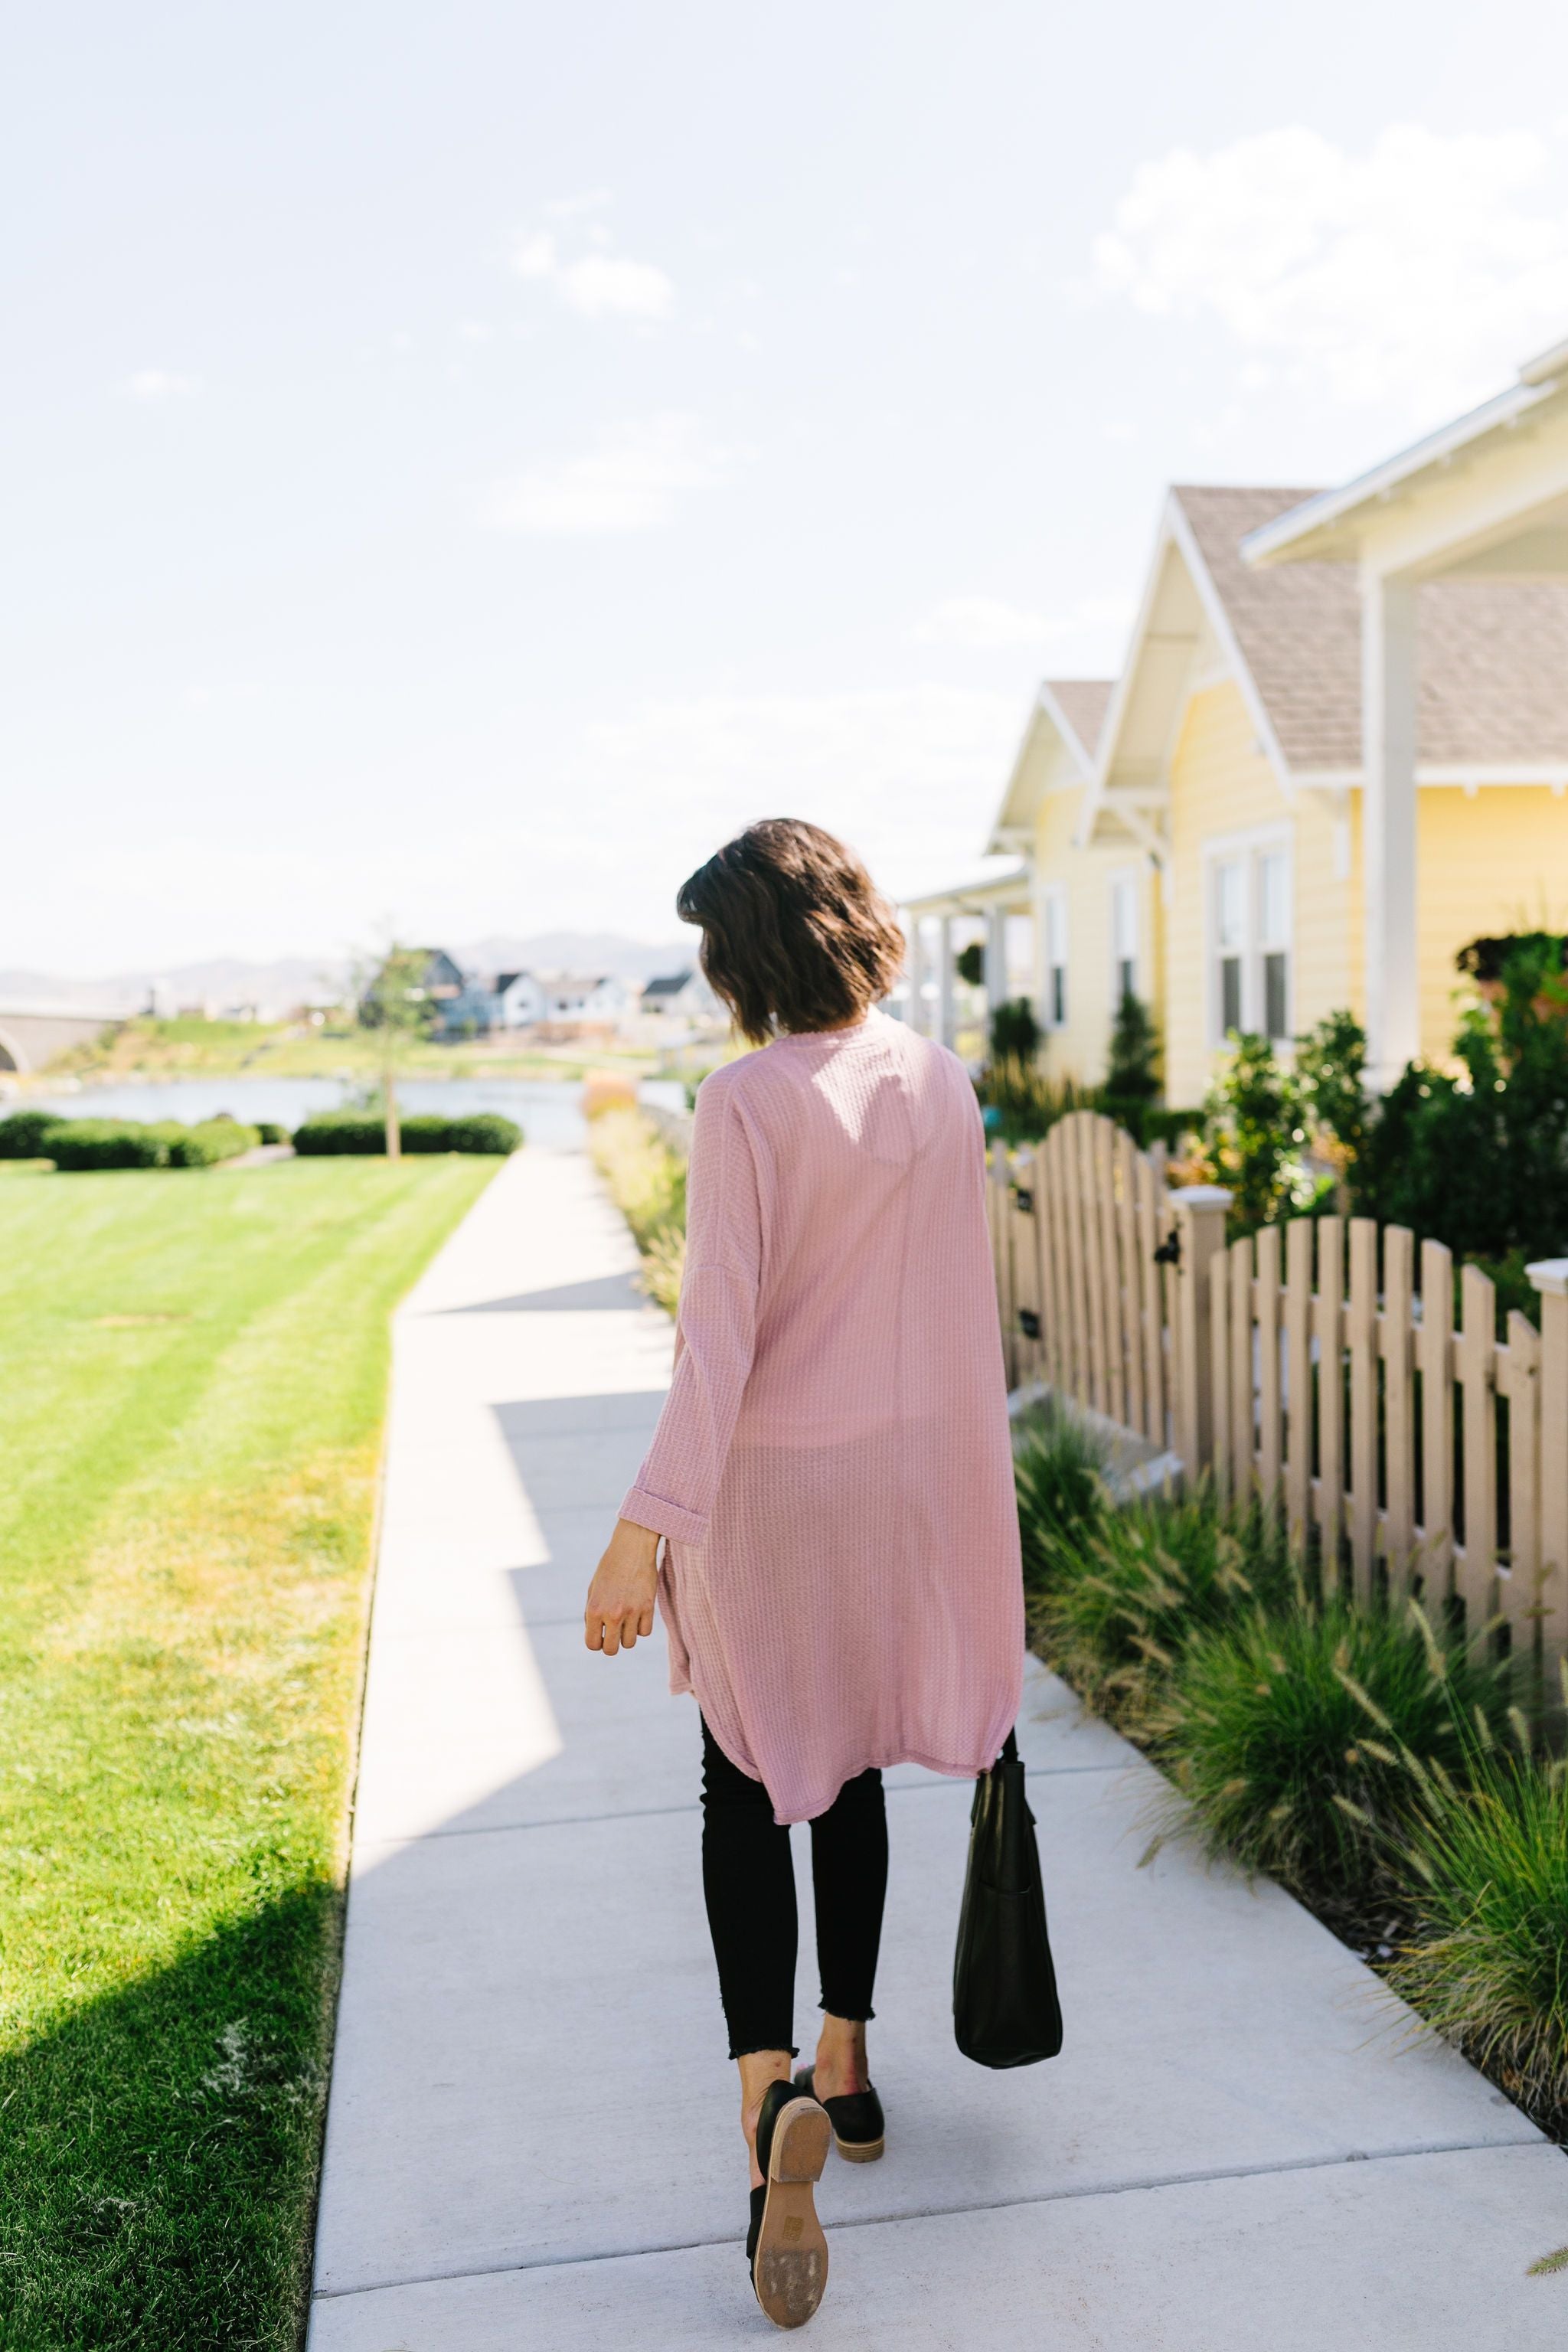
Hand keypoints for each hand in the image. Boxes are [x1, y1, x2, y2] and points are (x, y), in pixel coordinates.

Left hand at [585, 1518, 660, 1654]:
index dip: (596, 1643)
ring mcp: (632, 1612)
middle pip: (611, 1650)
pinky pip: (645, 1632)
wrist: (631, 1547)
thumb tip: (597, 1636)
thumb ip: (592, 1614)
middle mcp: (612, 1614)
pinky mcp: (648, 1607)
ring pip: (630, 1643)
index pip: (592, 1644)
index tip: (600, 1636)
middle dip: (611, 1645)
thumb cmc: (609, 1568)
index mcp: (594, 1609)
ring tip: (626, 1621)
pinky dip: (641, 1627)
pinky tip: (638, 1614)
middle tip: (613, 1634)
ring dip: (627, 1636)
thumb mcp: (593, 1589)